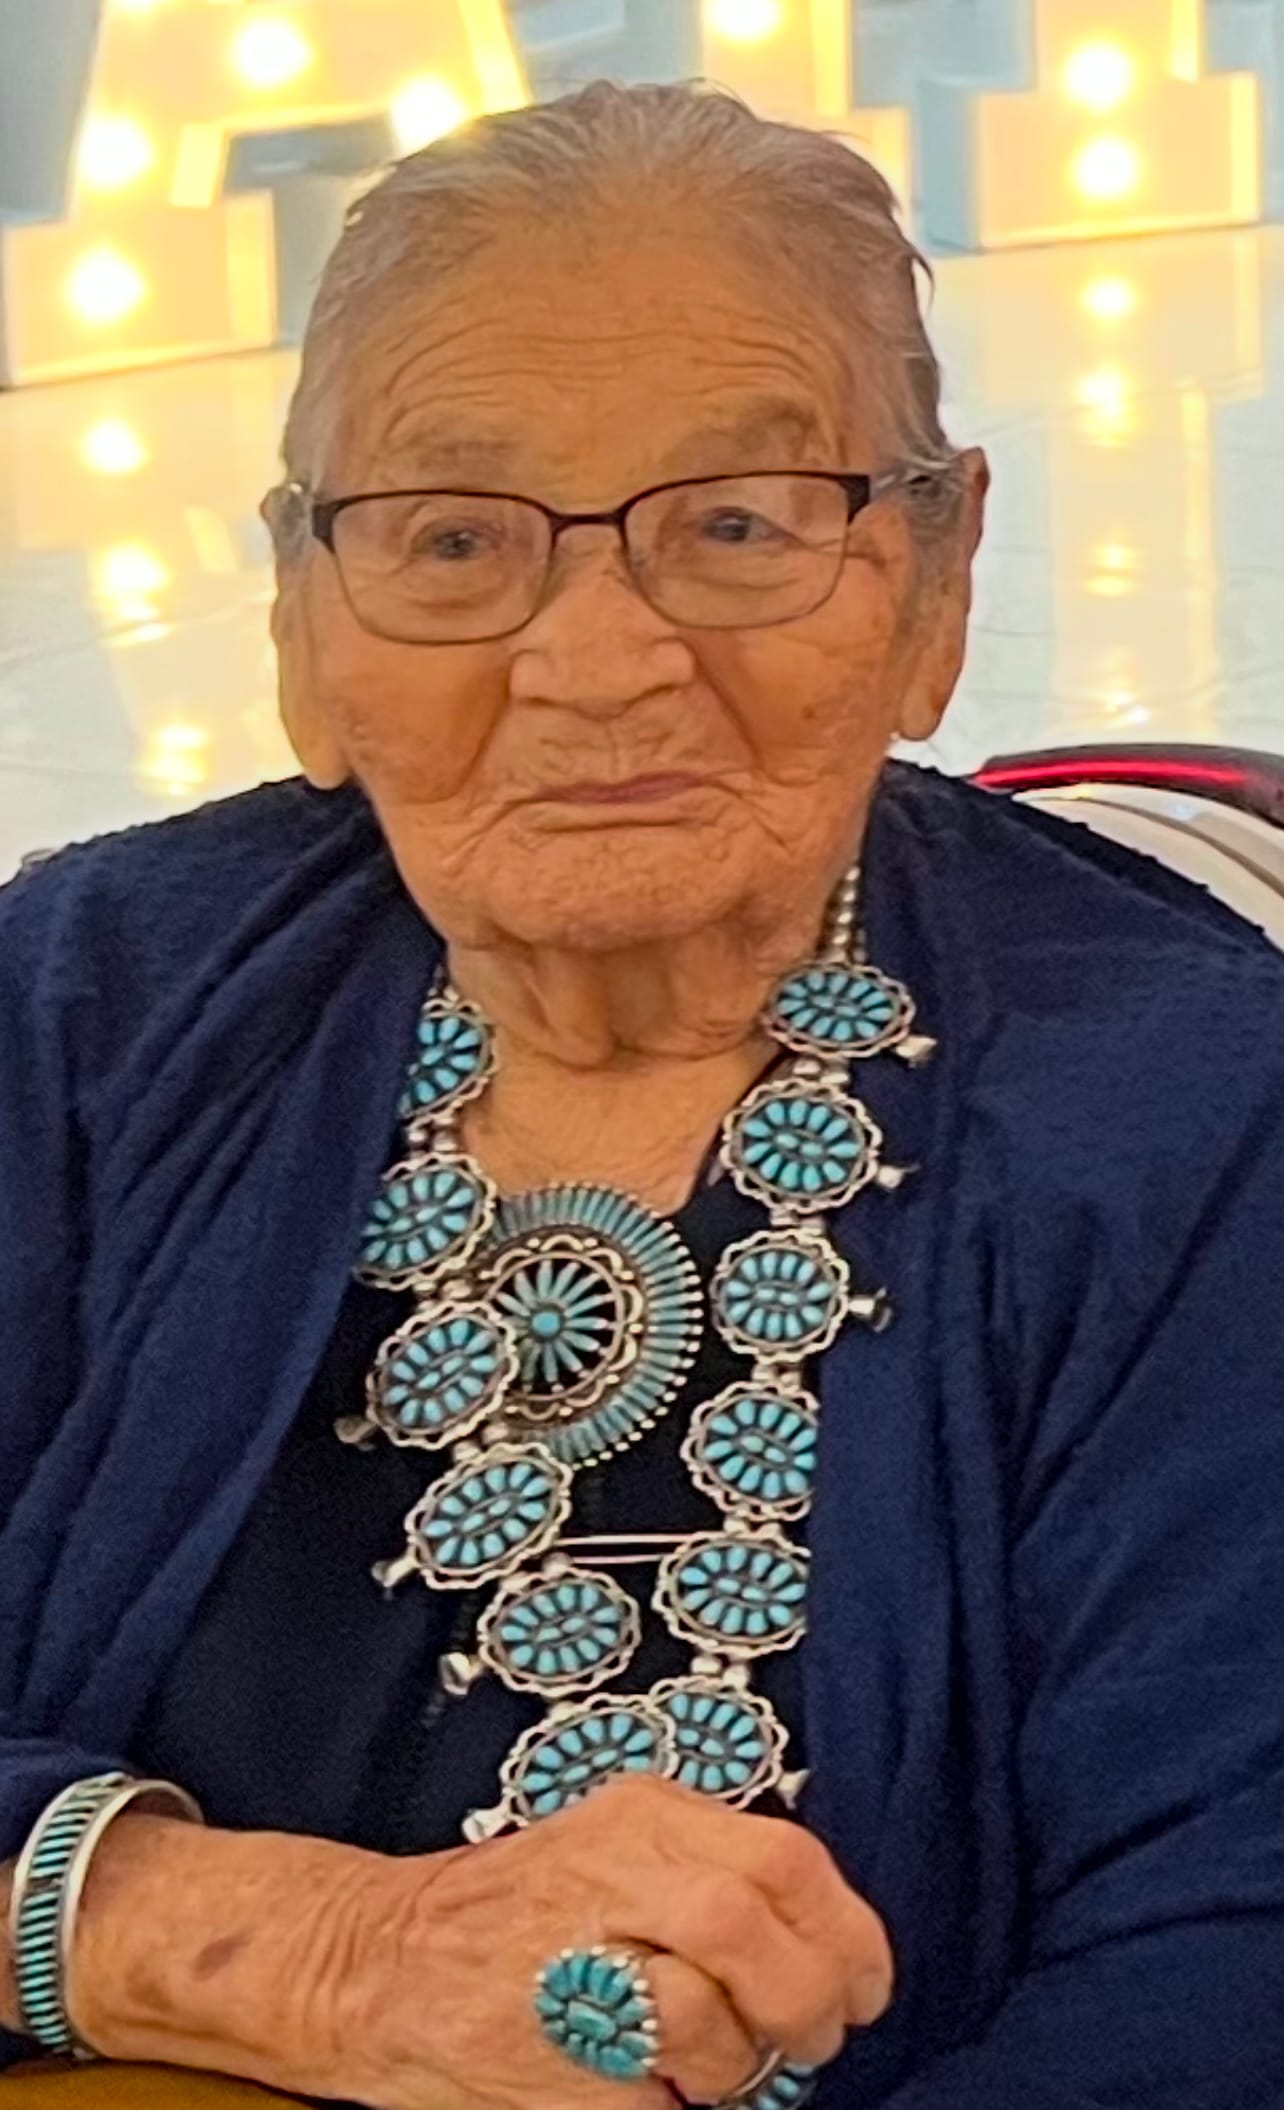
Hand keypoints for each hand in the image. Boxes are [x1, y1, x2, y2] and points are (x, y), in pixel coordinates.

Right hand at [303, 1775, 894, 2109]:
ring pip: (709, 1996)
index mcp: (641, 1816)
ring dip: (743, 2051)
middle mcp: (609, 1867)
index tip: (865, 1985)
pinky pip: (656, 2075)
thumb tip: (829, 1943)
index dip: (850, 1932)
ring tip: (724, 2065)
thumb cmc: (519, 1916)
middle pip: (754, 1915)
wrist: (382, 1962)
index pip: (787, 1857)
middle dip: (809, 1992)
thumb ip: (710, 1872)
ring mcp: (571, 1950)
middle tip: (815, 2037)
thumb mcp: (616, 1849)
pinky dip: (686, 2090)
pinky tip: (661, 2083)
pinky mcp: (545, 2040)